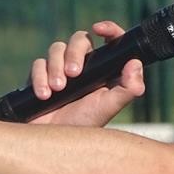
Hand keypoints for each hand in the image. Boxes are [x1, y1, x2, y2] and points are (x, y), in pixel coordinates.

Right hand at [27, 21, 144, 126]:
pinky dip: (39, 78)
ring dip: (55, 67)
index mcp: (104, 71)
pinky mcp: (41, 76)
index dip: (109, 30)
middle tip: (73, 74)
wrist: (52, 144)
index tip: (99, 29)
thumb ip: (127, 89)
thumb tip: (135, 63)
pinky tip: (43, 95)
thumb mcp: (108, 108)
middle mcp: (84, 67)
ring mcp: (60, 70)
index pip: (110, 42)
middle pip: (79, 40)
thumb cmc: (83, 126)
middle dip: (74, 54)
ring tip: (57, 90)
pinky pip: (38, 64)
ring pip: (56, 48)